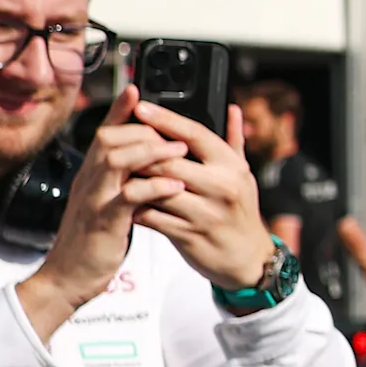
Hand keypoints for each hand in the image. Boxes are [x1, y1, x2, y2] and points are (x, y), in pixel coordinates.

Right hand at [15, 86, 187, 336]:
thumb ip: (121, 181)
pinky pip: (126, 198)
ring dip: (150, 152)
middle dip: (143, 130)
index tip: (136, 89)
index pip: (104, 134)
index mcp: (92, 176)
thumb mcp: (108, 204)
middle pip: (109, 139)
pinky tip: (175, 187)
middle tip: (175, 133)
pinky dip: (152, 188)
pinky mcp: (102, 223)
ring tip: (180, 152)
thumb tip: (144, 161)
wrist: (68, 278)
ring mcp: (93, 200)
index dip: (119, 111)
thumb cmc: (94, 241)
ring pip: (115, 160)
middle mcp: (89, 182)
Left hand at [132, 101, 278, 289]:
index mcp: (232, 166)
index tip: (140, 107)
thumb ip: (234, 141)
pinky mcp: (188, 235)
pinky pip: (152, 216)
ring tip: (119, 170)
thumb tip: (232, 109)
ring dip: (135, 180)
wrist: (247, 258)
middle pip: (170, 160)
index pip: (195, 134)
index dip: (165, 119)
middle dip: (141, 151)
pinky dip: (136, 206)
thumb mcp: (243, 174)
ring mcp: (205, 213)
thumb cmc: (240, 212)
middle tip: (120, 142)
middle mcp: (221, 187)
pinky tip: (126, 199)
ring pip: (157, 188)